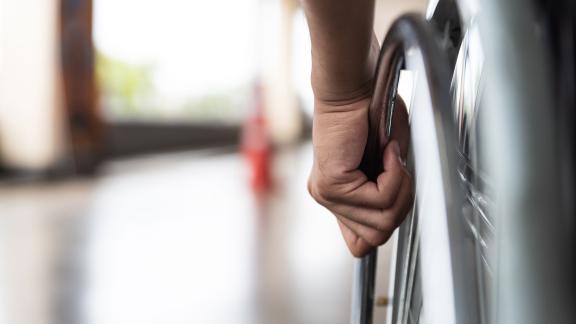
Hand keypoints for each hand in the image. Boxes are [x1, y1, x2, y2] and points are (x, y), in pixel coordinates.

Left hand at [308, 94, 412, 256]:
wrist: (356, 86)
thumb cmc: (374, 114)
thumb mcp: (389, 163)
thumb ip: (389, 195)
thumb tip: (395, 215)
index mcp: (339, 197)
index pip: (360, 244)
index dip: (386, 222)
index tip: (394, 188)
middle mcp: (328, 199)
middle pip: (377, 237)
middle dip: (400, 203)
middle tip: (397, 168)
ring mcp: (327, 194)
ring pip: (382, 222)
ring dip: (399, 187)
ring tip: (391, 156)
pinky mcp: (332, 184)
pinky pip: (379, 199)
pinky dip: (394, 174)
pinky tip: (386, 150)